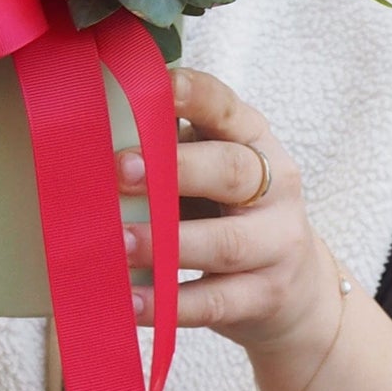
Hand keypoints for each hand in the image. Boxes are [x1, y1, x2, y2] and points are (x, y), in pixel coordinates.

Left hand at [120, 65, 341, 390]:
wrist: (297, 291)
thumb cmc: (230, 215)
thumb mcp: (213, 172)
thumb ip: (171, 150)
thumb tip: (94, 132)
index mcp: (255, 142)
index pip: (227, 109)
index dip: (194, 95)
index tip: (157, 87)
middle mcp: (276, 187)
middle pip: (232, 171)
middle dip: (176, 170)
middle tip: (120, 171)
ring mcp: (278, 244)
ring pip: (225, 242)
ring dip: (167, 244)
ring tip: (119, 244)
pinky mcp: (267, 296)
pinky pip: (216, 301)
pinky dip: (170, 304)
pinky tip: (132, 303)